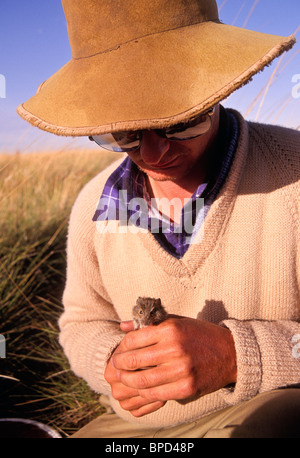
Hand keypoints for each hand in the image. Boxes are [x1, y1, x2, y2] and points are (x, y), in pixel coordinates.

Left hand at [111, 317, 236, 407]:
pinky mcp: (186, 387)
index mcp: (170, 329)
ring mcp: (181, 370)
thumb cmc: (200, 334)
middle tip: (115, 366)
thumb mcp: (176, 321)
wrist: (230, 353)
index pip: (134, 340)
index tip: (118, 351)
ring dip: (128, 381)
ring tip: (124, 378)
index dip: (121, 347)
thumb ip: (149, 324)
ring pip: (142, 380)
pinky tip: (140, 388)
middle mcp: (175, 349)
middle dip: (119, 365)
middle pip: (134, 361)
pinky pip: (157, 394)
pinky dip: (144, 392)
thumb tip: (122, 326)